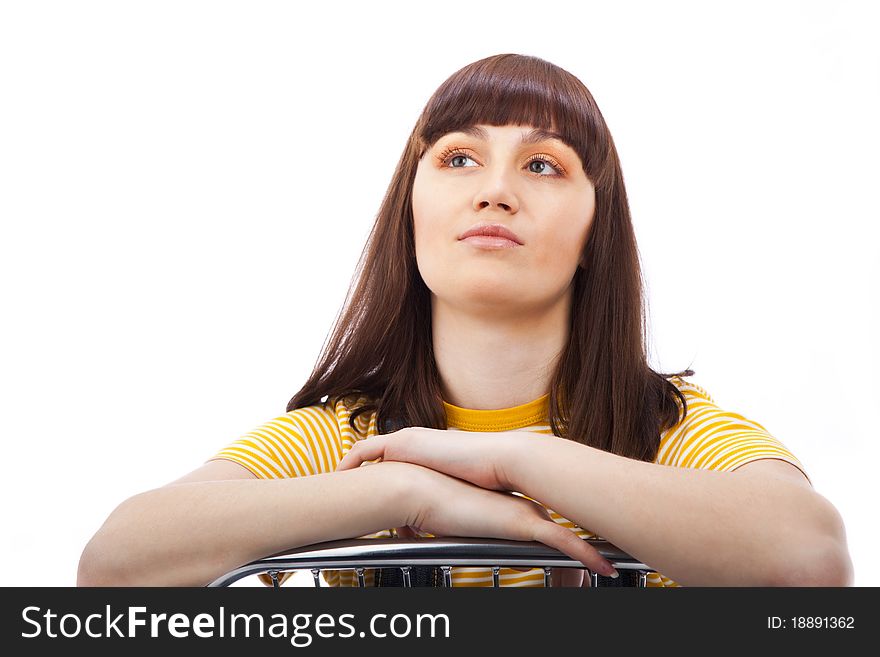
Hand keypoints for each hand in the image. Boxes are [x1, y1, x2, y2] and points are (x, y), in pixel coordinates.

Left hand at [336, 426, 529, 490]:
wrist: (498, 460)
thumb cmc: (485, 478)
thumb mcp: (455, 489)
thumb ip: (440, 498)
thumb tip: (432, 523)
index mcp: (424, 448)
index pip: (391, 459)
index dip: (375, 475)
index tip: (364, 492)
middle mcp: (412, 440)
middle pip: (374, 455)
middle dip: (356, 473)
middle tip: (341, 494)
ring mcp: (406, 440)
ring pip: (366, 452)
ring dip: (350, 469)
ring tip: (335, 489)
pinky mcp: (403, 443)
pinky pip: (364, 450)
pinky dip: (350, 461)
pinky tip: (340, 477)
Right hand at [395, 463, 616, 576]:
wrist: (422, 490)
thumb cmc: (431, 507)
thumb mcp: (453, 527)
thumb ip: (458, 533)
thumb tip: (442, 542)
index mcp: (508, 506)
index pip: (543, 528)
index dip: (560, 548)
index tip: (571, 568)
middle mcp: (523, 506)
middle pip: (562, 535)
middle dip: (580, 559)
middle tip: (590, 580)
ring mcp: (526, 513)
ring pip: (568, 542)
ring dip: (587, 562)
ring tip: (602, 578)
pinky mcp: (524, 523)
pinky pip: (564, 543)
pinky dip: (587, 558)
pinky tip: (604, 571)